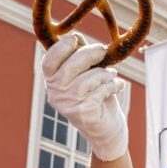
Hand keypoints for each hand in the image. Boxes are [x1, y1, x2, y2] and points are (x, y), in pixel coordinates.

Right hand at [40, 34, 127, 160]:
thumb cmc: (96, 98)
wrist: (106, 131)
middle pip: (70, 66)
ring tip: (112, 74)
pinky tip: (118, 85)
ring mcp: (68, 105)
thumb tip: (77, 36)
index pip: (48, 61)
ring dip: (104, 73)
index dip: (61, 48)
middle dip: (89, 54)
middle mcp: (55, 94)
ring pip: (87, 79)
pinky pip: (100, 91)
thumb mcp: (87, 76)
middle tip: (102, 50)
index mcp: (52, 82)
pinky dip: (112, 85)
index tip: (75, 38)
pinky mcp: (83, 113)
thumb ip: (81, 59)